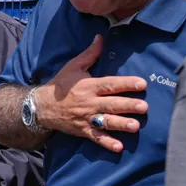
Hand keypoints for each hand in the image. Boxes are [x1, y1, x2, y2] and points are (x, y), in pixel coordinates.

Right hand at [34, 35, 147, 152]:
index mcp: (88, 86)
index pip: (110, 84)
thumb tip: (101, 38)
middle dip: (128, 106)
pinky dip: (106, 143)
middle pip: (111, 104)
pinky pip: (96, 137)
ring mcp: (86, 117)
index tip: (142, 84)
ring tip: (136, 126)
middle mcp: (89, 102)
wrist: (42, 106)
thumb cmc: (61, 85)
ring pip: (106, 122)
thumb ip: (90, 54)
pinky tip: (119, 147)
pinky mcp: (83, 130)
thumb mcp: (73, 66)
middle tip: (144, 107)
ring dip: (121, 124)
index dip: (126, 83)